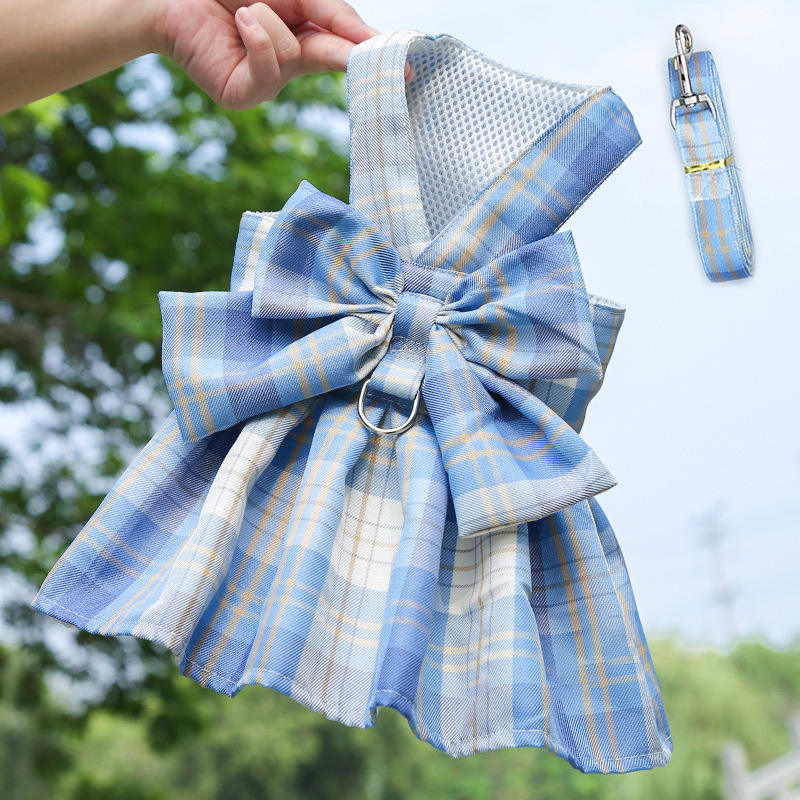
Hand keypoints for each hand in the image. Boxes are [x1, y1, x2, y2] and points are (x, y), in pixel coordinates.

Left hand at [153, 0, 380, 109]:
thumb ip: (330, 13)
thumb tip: (364, 40)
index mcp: (305, 36)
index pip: (345, 44)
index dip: (376, 52)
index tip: (408, 66)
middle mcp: (291, 65)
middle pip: (333, 57)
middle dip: (354, 53)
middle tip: (395, 68)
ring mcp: (268, 83)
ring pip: (294, 52)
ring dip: (268, 18)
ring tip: (244, 12)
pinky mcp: (244, 94)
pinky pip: (269, 64)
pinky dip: (257, 34)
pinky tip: (241, 23)